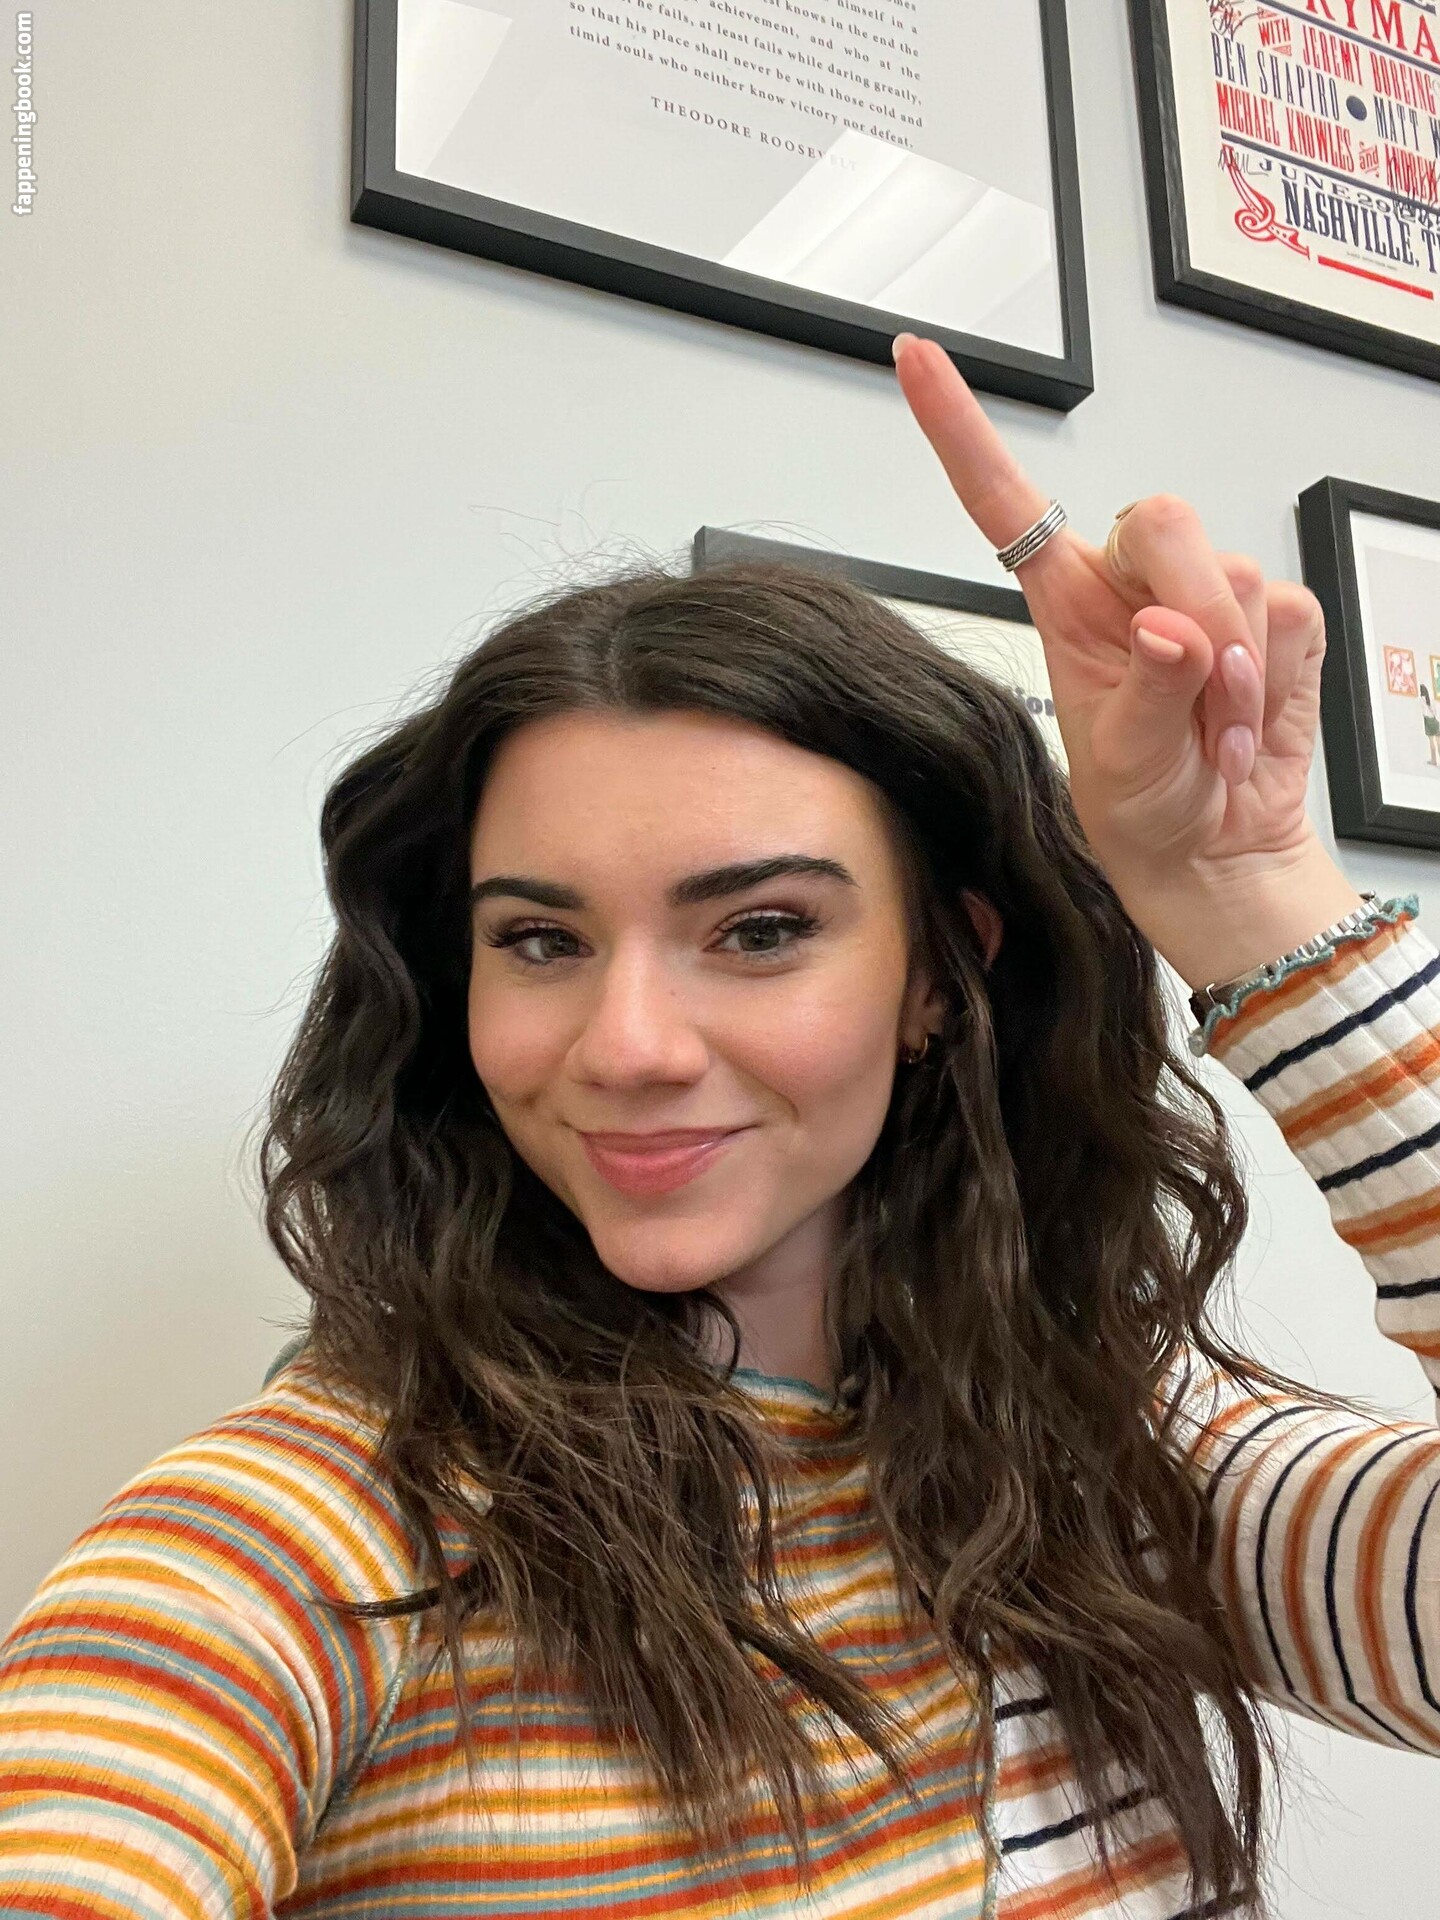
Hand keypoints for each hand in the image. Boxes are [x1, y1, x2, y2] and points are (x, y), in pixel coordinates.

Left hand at [890, 334, 1364, 988]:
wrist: (1215, 848)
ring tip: (1211, 737)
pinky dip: (1275, 680)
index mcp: (1062, 600)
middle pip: (1164, 519)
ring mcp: (1202, 593)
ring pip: (1233, 573)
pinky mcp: (1271, 617)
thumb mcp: (1119, 765)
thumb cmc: (1142, 805)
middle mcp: (1128, 580)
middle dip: (1190, 609)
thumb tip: (1172, 634)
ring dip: (1233, 676)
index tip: (915, 358)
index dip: (959, 429)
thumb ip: (1145, 696)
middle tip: (1197, 695)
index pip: (1003, 500)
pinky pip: (1287, 613)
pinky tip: (1248, 726)